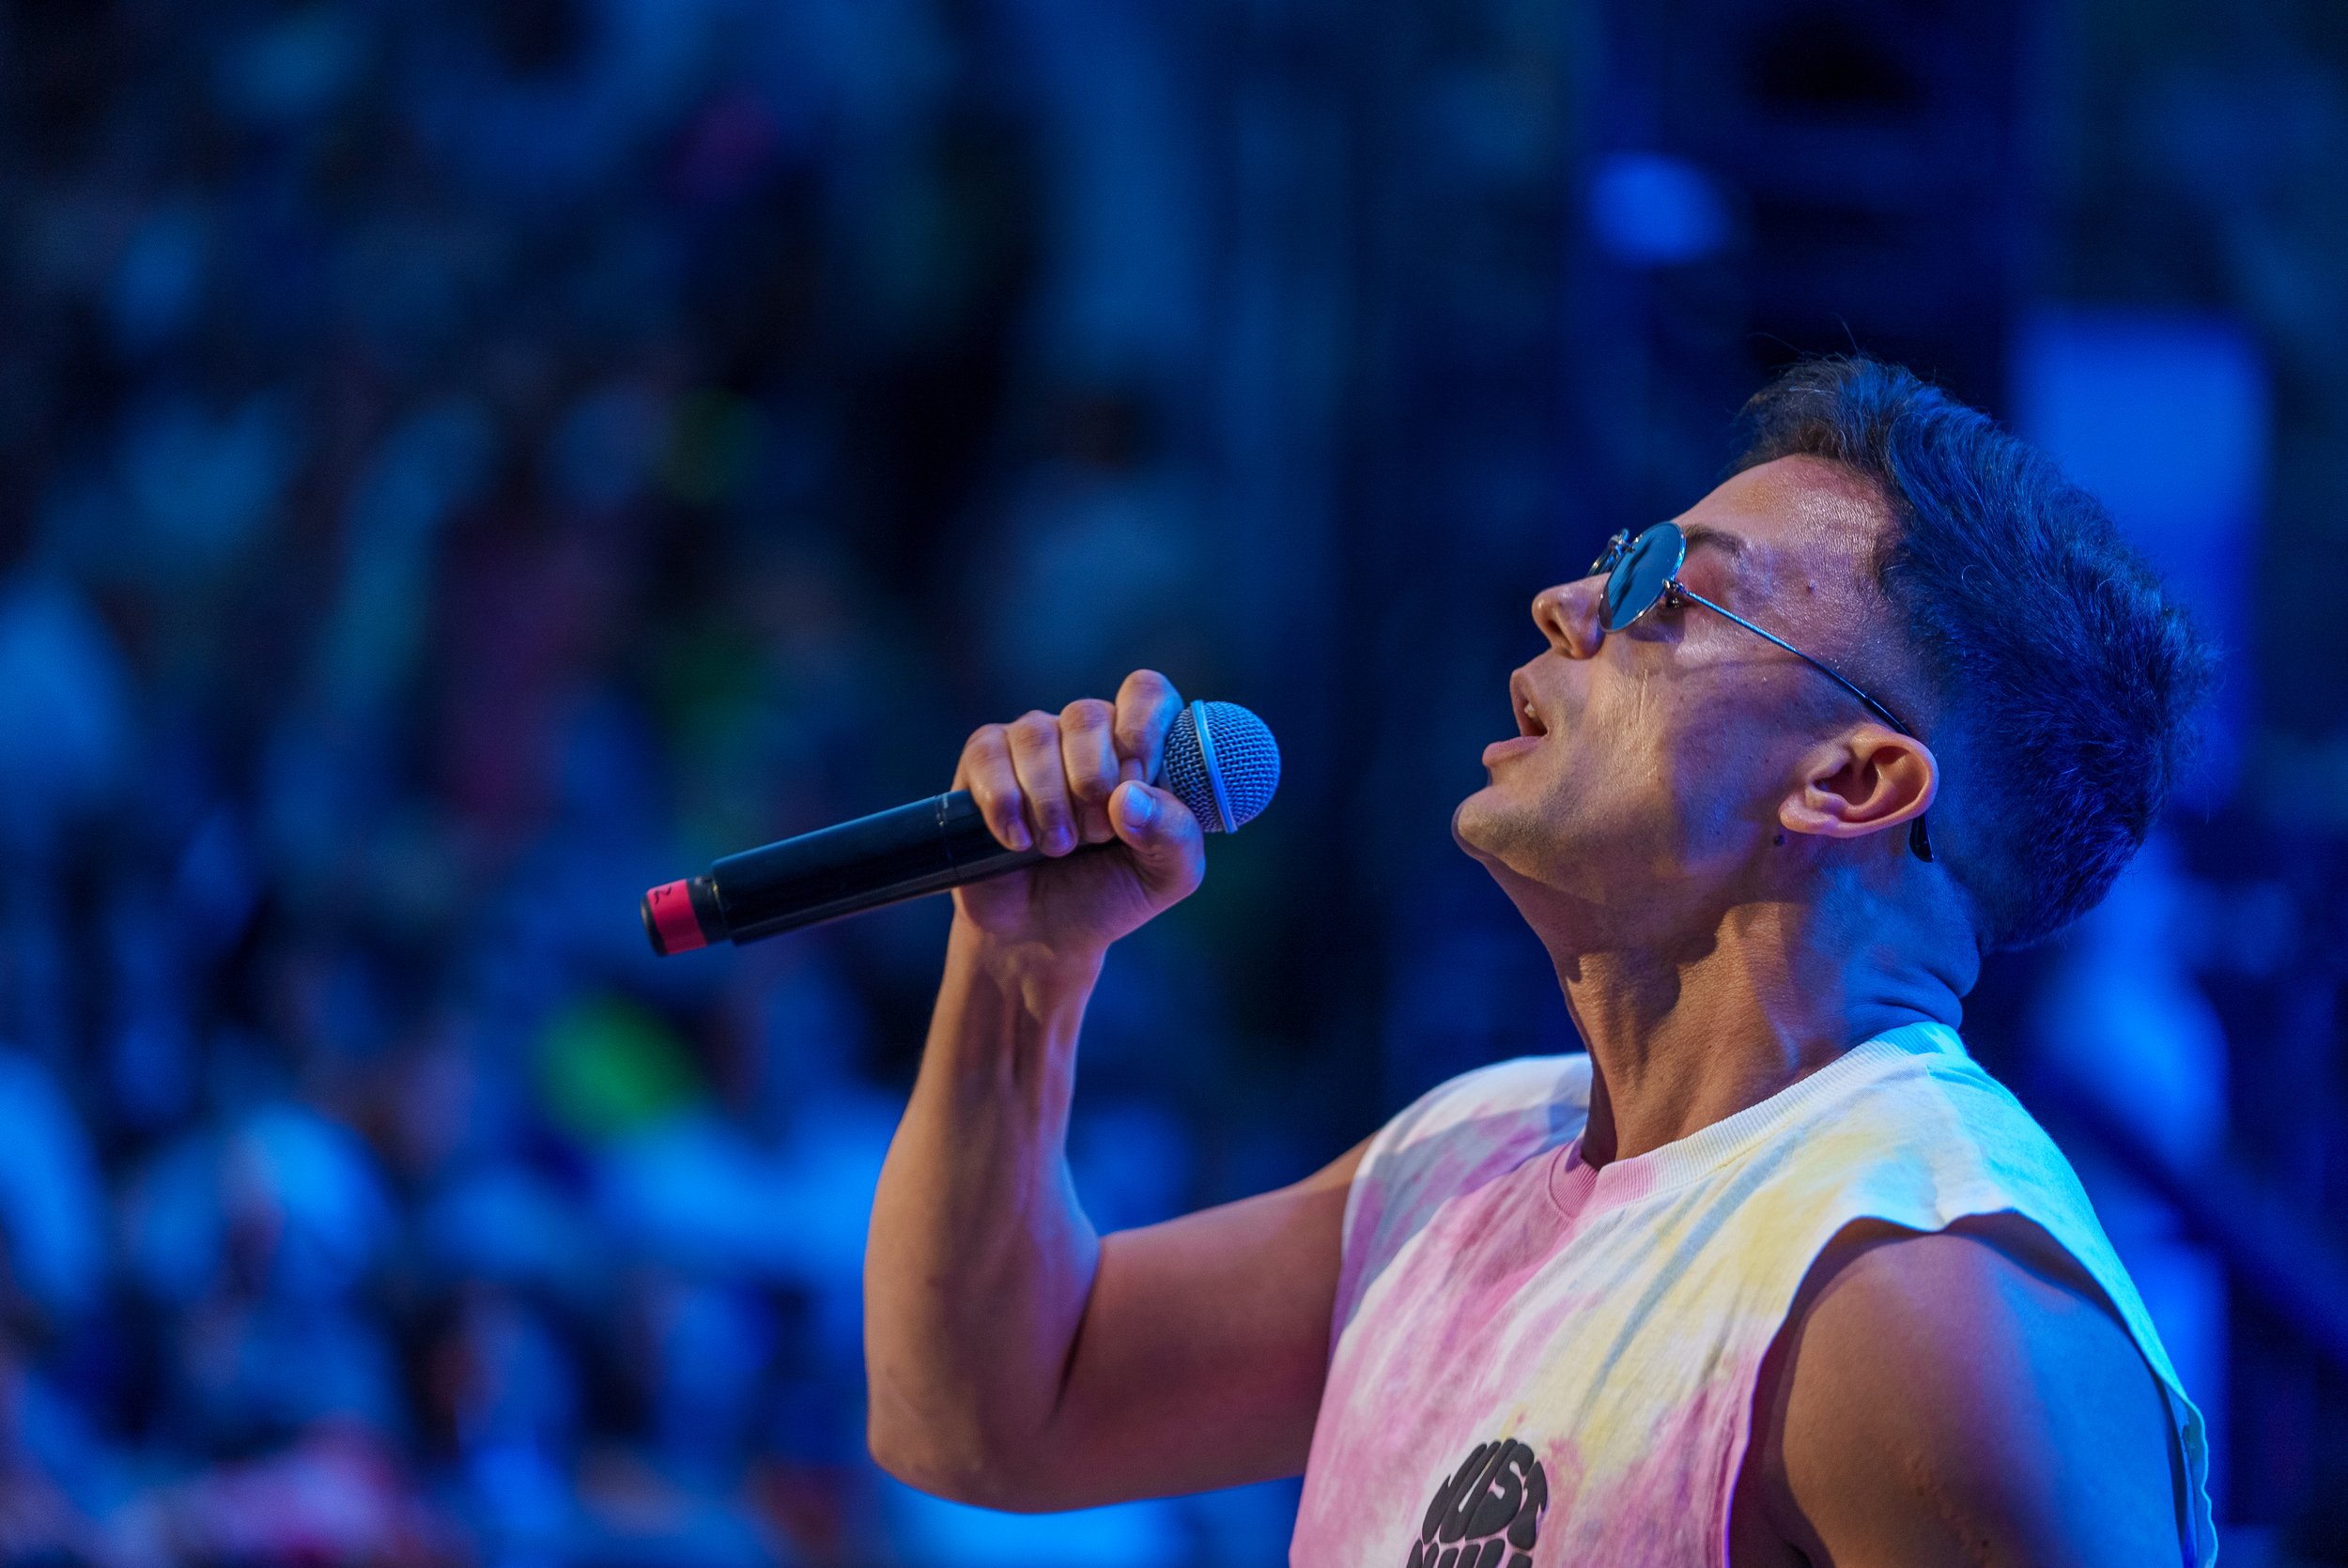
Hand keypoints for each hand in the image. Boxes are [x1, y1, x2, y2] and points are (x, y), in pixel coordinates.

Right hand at [950, 669, 1206, 962]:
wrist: (1039, 933)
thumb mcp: (1167, 875)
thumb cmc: (1109, 893)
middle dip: (1093, 786)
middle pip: (1088, 715)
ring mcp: (1033, 741)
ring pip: (1037, 737)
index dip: (1141, 732)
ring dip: (1051, 805)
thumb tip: (1128, 796)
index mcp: (1140, 745)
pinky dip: (1006, 807)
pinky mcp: (984, 760)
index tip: (1134, 786)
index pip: (1146, 691)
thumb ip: (1175, 834)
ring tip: (1058, 847)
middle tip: (1095, 836)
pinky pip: (990, 757)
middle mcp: (1087, 732)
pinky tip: (1017, 841)